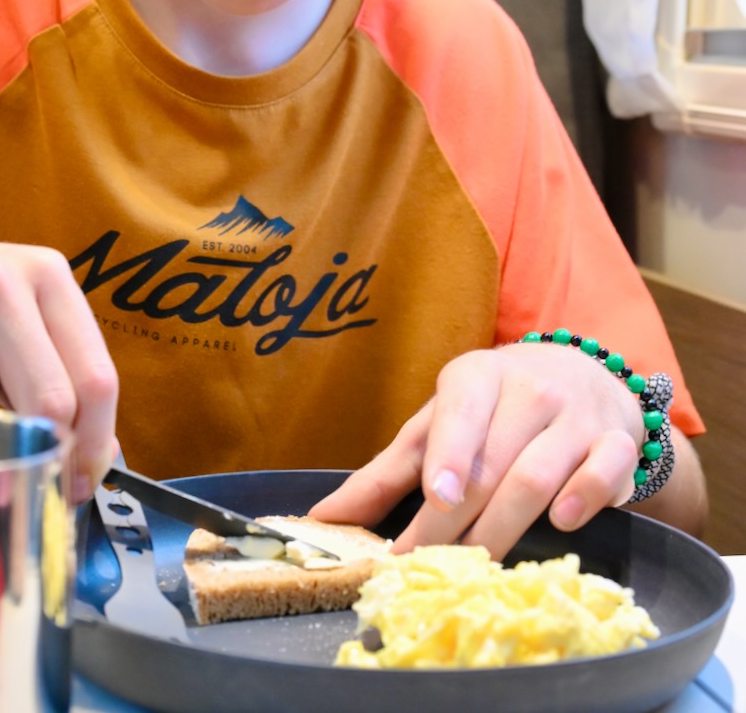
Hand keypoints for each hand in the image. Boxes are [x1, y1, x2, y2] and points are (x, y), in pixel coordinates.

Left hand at [309, 341, 644, 557]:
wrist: (580, 376)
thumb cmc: (490, 409)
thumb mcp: (437, 424)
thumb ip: (386, 472)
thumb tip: (323, 519)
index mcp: (476, 376)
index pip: (459, 413)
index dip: (448, 454)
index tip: (437, 495)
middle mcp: (528, 389)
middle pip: (491, 464)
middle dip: (455, 521)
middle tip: (424, 565)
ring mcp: (576, 414)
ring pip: (540, 475)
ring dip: (505, 526)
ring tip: (474, 565)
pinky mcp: (617, 442)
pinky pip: (607, 471)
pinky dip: (584, 498)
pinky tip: (561, 523)